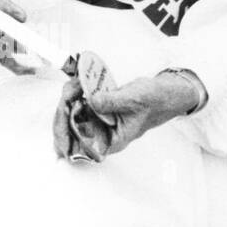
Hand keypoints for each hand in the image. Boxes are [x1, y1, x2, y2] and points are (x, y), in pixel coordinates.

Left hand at [51, 72, 200, 159]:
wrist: (163, 92)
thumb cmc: (155, 101)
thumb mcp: (133, 100)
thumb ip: (110, 102)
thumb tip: (91, 101)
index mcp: (112, 140)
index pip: (81, 144)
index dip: (65, 132)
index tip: (63, 110)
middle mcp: (103, 134)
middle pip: (72, 129)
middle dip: (65, 108)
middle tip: (69, 89)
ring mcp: (99, 121)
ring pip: (73, 114)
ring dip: (70, 98)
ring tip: (74, 83)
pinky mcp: (98, 108)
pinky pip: (80, 103)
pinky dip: (76, 92)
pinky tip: (76, 82)